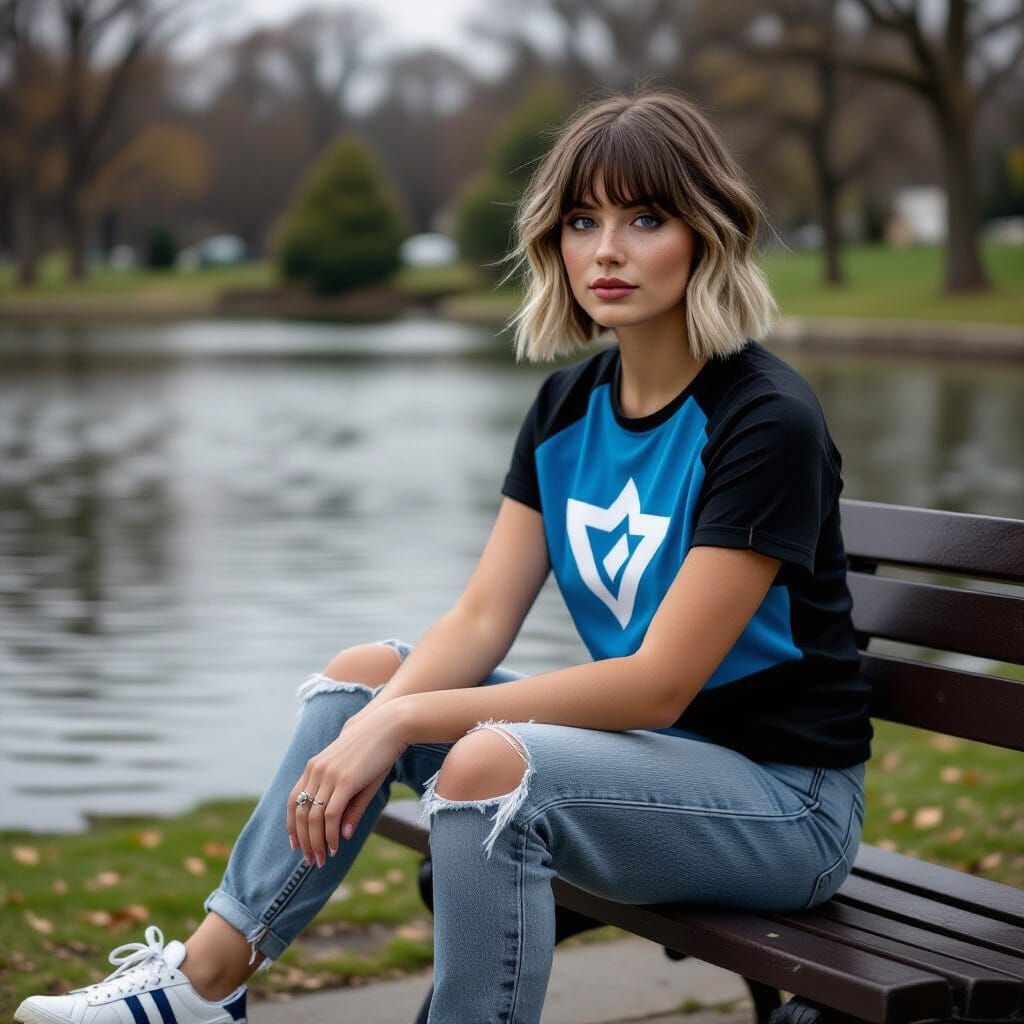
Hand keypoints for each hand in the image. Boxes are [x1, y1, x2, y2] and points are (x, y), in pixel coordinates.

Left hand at [286, 699, 409, 866]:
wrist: (387, 725)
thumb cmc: (374, 749)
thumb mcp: (357, 778)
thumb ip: (348, 805)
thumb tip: (344, 834)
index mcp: (314, 767)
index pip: (292, 801)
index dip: (291, 825)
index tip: (295, 844)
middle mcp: (316, 771)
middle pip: (300, 813)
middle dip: (304, 841)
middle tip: (311, 860)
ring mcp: (329, 775)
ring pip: (313, 818)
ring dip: (316, 843)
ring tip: (322, 859)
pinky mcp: (344, 781)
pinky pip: (330, 815)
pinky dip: (330, 834)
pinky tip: (335, 846)